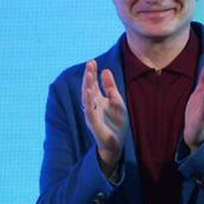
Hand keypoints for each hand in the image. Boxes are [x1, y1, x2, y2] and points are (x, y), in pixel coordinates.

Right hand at [82, 60, 127, 177]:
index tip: (92, 61)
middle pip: (89, 88)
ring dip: (87, 85)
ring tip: (89, 74)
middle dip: (89, 76)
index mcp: (98, 99)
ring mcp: (91, 113)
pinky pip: (89, 110)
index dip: (92, 73)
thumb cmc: (115, 122)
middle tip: (90, 63)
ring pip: (86, 97)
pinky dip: (88, 101)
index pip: (93, 84)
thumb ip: (110, 87)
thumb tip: (105, 70)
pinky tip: (89, 91)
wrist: (116, 142)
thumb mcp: (117, 101)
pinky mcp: (93, 122)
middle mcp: (92, 105)